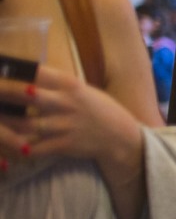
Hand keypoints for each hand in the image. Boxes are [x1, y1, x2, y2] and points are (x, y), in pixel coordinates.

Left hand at [0, 64, 142, 170]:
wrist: (120, 136)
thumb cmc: (97, 109)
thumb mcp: (80, 89)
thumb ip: (54, 83)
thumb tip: (22, 75)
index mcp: (69, 84)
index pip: (35, 72)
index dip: (12, 70)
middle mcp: (65, 102)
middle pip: (24, 94)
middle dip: (2, 92)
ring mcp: (64, 125)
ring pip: (24, 124)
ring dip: (5, 122)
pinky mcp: (65, 145)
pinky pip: (35, 148)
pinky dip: (19, 147)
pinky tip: (10, 144)